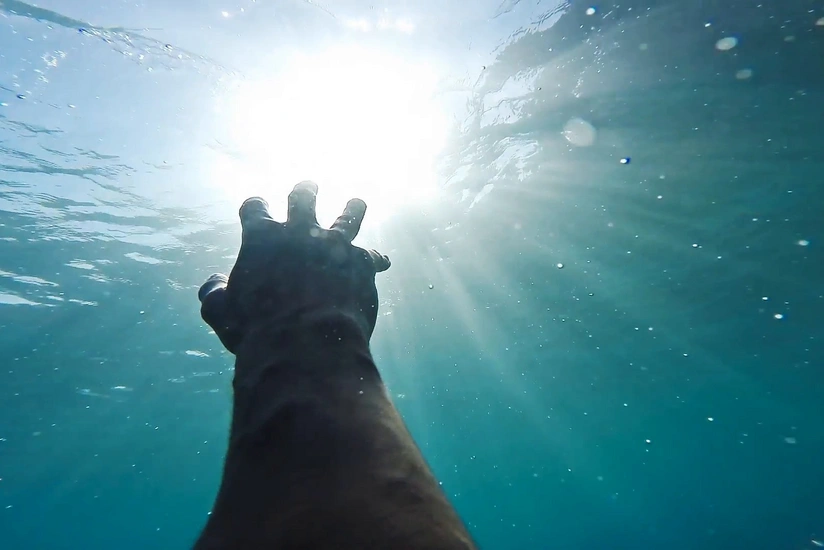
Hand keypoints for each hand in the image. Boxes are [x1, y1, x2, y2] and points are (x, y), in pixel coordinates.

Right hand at [198, 181, 390, 353]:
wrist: (307, 345)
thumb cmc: (257, 331)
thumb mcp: (222, 314)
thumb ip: (213, 295)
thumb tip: (213, 283)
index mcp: (262, 236)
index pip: (254, 207)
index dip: (255, 207)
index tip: (257, 207)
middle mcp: (300, 231)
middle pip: (303, 198)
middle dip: (305, 190)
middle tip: (309, 186)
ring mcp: (335, 244)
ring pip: (348, 215)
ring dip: (352, 208)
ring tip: (357, 203)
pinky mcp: (362, 262)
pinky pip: (373, 256)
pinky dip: (376, 259)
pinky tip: (382, 262)